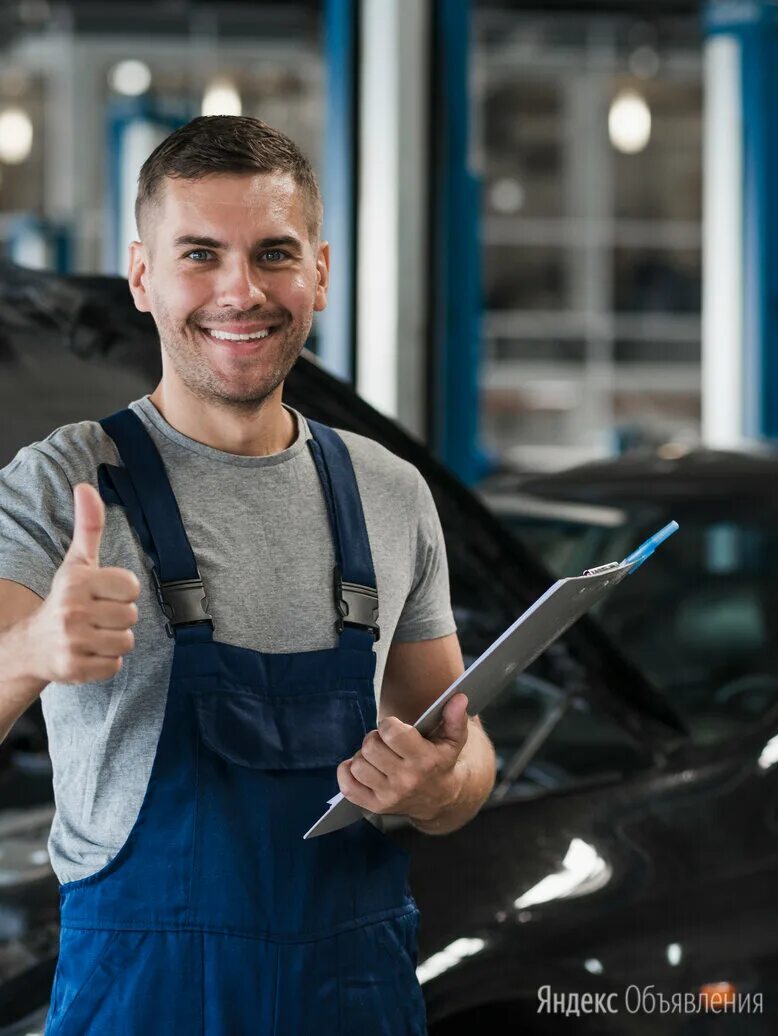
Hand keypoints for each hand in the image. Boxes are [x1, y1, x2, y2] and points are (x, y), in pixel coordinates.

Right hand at [26, 483, 140, 683]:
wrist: (32, 646)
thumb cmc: (64, 599)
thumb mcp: (76, 562)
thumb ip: (88, 525)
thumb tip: (86, 486)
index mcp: (77, 581)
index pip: (132, 587)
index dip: (122, 593)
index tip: (103, 596)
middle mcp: (72, 610)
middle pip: (132, 616)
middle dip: (118, 619)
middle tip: (96, 618)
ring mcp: (72, 640)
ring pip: (126, 641)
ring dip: (113, 641)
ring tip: (92, 636)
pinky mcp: (74, 668)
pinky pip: (116, 665)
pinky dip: (106, 663)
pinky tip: (88, 653)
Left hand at [337, 693, 469, 822]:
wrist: (440, 800)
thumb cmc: (441, 762)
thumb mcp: (453, 740)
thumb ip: (455, 717)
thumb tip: (459, 698)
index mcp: (424, 761)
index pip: (392, 733)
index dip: (389, 724)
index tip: (395, 727)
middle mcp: (406, 780)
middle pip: (370, 747)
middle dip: (375, 738)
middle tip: (386, 742)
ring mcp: (389, 796)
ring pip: (358, 765)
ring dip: (363, 756)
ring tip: (377, 756)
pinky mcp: (375, 806)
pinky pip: (348, 786)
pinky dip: (348, 772)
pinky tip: (362, 767)